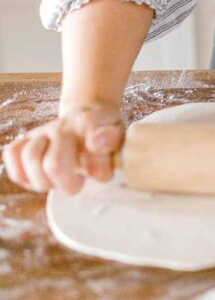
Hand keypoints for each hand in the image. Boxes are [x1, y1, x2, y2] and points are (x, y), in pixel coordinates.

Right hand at [2, 103, 124, 194]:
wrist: (86, 115)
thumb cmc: (103, 132)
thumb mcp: (118, 133)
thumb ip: (112, 139)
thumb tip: (95, 143)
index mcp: (88, 122)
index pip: (91, 148)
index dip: (98, 169)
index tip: (100, 173)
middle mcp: (61, 126)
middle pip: (54, 164)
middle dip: (68, 183)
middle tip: (78, 181)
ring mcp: (41, 132)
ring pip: (30, 159)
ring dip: (44, 181)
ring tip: (58, 180)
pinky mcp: (25, 140)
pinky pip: (12, 155)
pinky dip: (22, 172)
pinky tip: (38, 175)